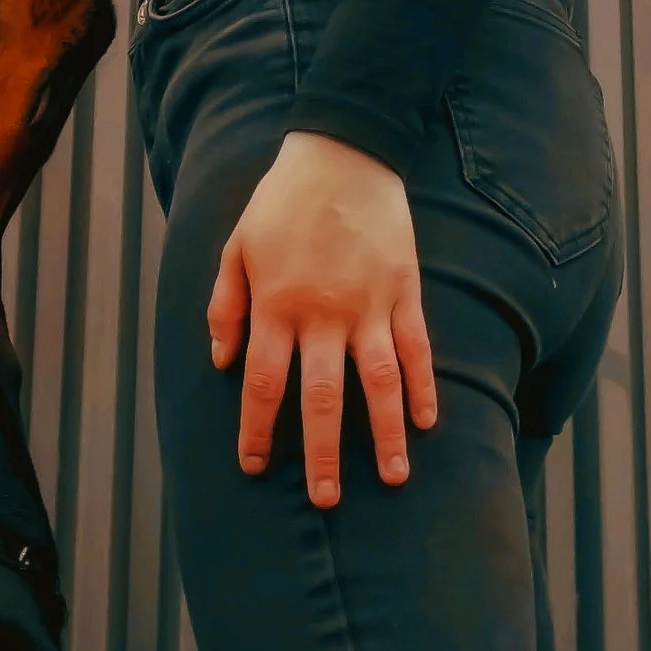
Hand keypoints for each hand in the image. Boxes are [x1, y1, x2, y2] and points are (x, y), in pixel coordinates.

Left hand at [207, 131, 437, 505]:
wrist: (343, 151)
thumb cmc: (282, 200)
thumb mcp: (237, 245)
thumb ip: (225, 304)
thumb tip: (221, 359)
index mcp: (276, 304)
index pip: (263, 384)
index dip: (257, 430)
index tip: (254, 467)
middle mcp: (323, 314)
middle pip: (321, 399)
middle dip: (322, 454)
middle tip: (326, 499)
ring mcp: (369, 304)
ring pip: (378, 383)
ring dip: (386, 434)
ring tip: (395, 478)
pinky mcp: (404, 290)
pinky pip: (417, 347)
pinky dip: (425, 386)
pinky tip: (429, 421)